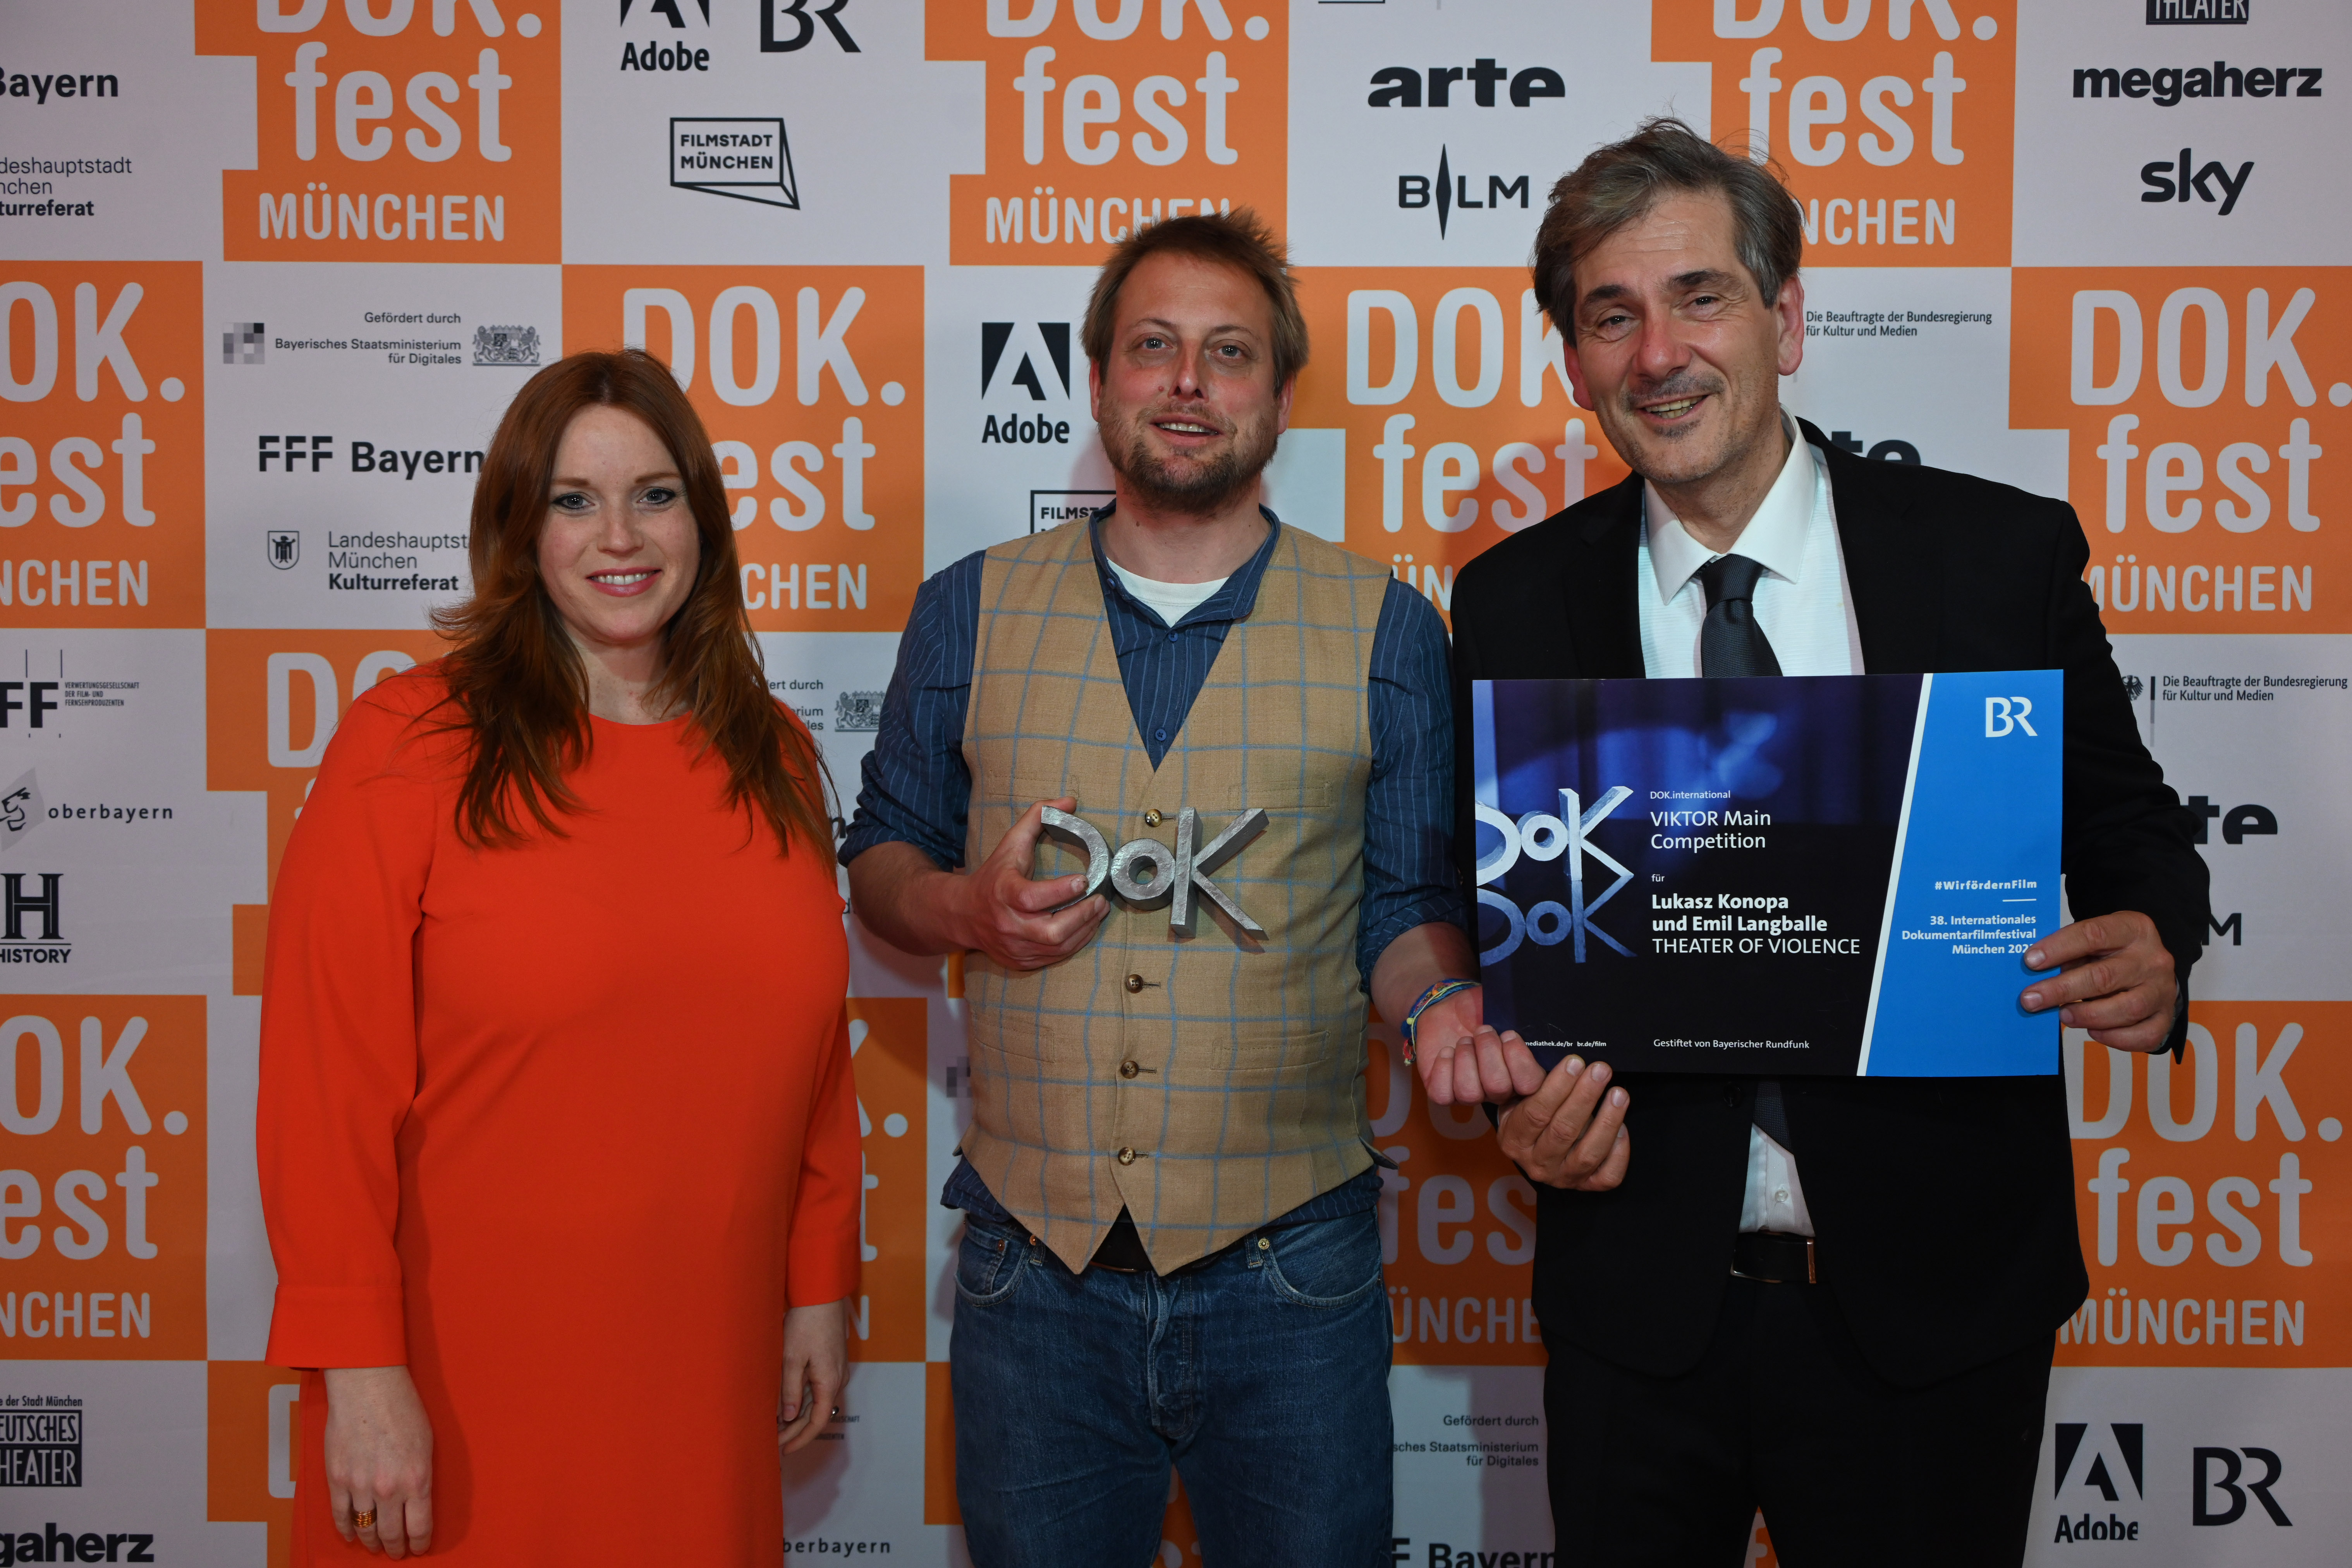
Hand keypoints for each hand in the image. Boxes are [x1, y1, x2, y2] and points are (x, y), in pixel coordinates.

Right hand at [322, 1366, 432, 1557]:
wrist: (368, 1386)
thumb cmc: (402, 1407)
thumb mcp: (426, 1444)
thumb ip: (421, 1476)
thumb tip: (418, 1500)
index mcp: (417, 1479)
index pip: (420, 1526)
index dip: (420, 1542)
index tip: (419, 1548)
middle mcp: (389, 1488)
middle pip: (392, 1533)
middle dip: (395, 1547)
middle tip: (397, 1552)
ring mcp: (360, 1486)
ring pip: (366, 1528)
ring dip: (371, 1542)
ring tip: (375, 1547)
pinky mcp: (337, 1479)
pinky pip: (340, 1515)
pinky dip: (345, 1530)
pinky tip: (350, 1536)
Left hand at [779, 1299, 846, 1455]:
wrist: (822, 1295)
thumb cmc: (807, 1323)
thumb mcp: (792, 1358)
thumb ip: (790, 1390)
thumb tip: (787, 1417)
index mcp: (829, 1381)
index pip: (817, 1422)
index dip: (801, 1439)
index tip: (784, 1450)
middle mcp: (838, 1379)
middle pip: (817, 1414)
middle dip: (795, 1431)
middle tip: (773, 1442)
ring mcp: (837, 1371)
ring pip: (817, 1402)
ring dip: (798, 1416)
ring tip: (776, 1427)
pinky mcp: (832, 1363)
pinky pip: (819, 1389)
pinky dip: (803, 1401)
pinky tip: (787, 1404)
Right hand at [949, 799, 1109, 970]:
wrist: (962, 914)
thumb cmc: (993, 876)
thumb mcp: (1010, 843)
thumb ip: (1037, 817)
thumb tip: (1069, 801)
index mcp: (1004, 893)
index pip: (1032, 897)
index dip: (1060, 891)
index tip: (1083, 880)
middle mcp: (1008, 924)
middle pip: (1051, 931)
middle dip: (1082, 917)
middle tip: (1100, 901)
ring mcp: (1015, 946)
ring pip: (1058, 947)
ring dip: (1085, 929)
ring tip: (1098, 911)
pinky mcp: (1021, 961)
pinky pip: (1055, 958)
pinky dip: (1075, 943)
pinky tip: (1085, 927)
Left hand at [1413, 989, 1545, 1106]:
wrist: (1450, 1012)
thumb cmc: (1481, 1012)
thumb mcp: (1503, 1009)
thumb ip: (1520, 1019)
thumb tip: (1529, 1017)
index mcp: (1519, 1073)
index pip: (1530, 1085)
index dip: (1520, 1061)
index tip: (1509, 1034)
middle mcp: (1497, 1090)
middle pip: (1498, 1087)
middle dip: (1488, 1052)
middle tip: (1482, 1030)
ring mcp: (1470, 1094)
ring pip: (1469, 1093)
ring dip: (1466, 1058)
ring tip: (1464, 1040)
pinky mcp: (1443, 1092)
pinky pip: (1443, 1094)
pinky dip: (1444, 1069)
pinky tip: (1447, 1051)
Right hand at [1497, 1049, 1631, 1190]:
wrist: (1532, 1145)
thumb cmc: (1530, 1111)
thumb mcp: (1520, 1095)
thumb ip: (1530, 1078)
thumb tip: (1547, 1053)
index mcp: (1514, 1140)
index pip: (1535, 1113)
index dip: (1557, 1087)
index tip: (1575, 1062)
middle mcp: (1536, 1164)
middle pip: (1563, 1131)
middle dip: (1585, 1097)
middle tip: (1601, 1070)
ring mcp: (1562, 1178)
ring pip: (1588, 1154)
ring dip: (1607, 1121)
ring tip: (1618, 1093)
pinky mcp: (1585, 1186)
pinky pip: (1608, 1175)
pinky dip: (1619, 1152)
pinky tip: (1623, 1127)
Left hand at [2020, 910, 2177, 1053]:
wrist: (2152, 969)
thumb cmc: (2113, 954)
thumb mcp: (2094, 942)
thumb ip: (2070, 954)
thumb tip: (2036, 976)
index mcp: (2134, 929)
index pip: (2094, 934)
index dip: (2059, 948)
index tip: (2030, 962)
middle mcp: (2153, 959)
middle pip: (2104, 976)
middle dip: (2062, 990)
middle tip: (2031, 999)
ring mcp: (2162, 990)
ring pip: (2126, 1009)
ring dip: (2087, 1016)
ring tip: (2063, 1015)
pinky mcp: (2166, 1017)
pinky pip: (2143, 1035)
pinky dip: (2114, 1038)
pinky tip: (2093, 1031)